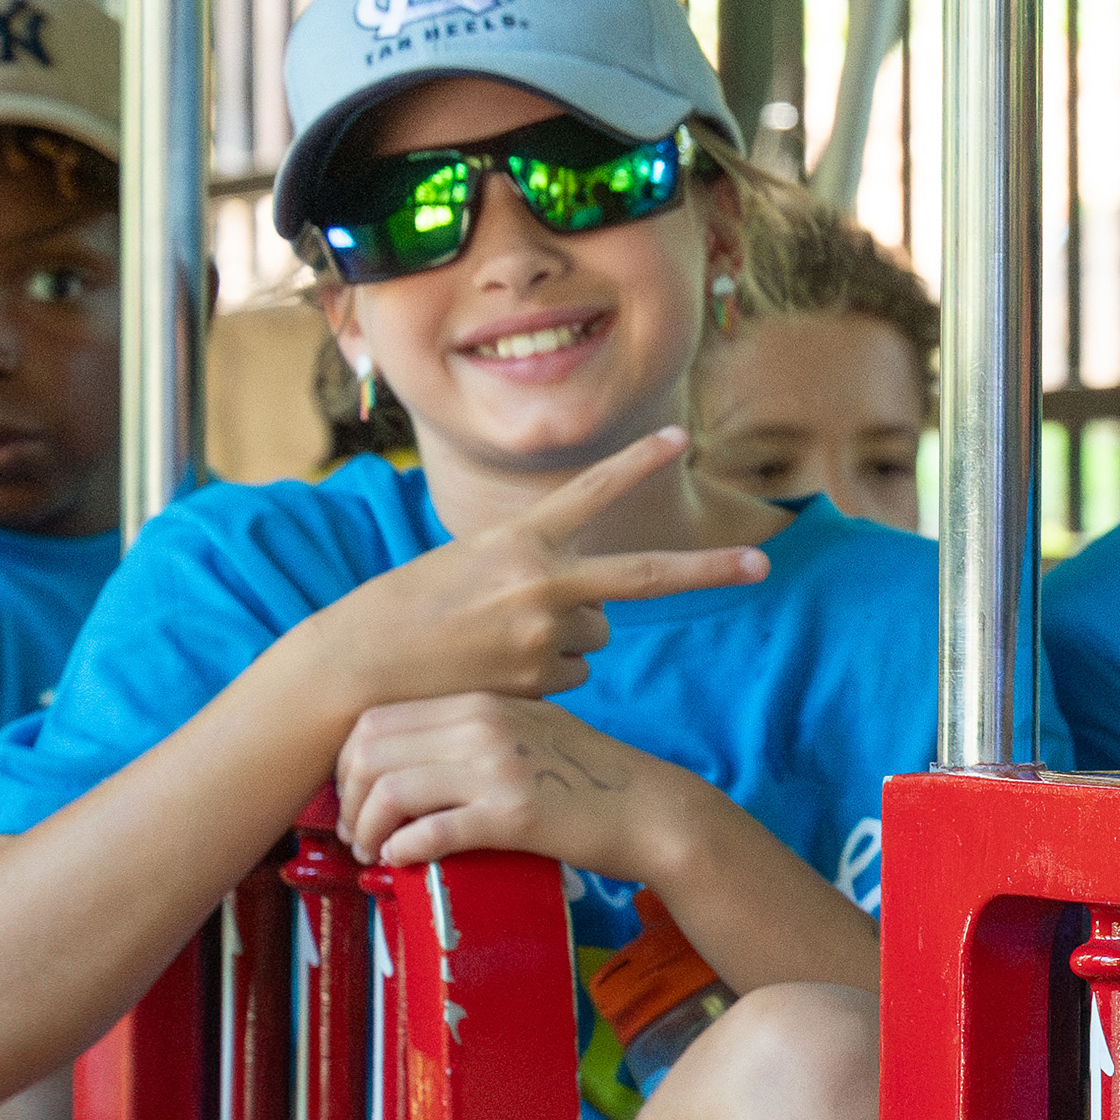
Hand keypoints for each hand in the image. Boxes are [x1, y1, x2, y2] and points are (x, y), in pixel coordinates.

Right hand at [311, 428, 767, 713]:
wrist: (355, 671)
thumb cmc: (406, 612)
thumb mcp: (467, 566)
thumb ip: (536, 572)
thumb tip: (600, 614)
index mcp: (518, 540)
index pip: (589, 492)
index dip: (637, 462)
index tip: (681, 438)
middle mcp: (541, 583)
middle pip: (645, 577)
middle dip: (711, 570)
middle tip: (763, 564)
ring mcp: (544, 635)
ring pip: (598, 634)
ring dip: (569, 638)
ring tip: (500, 640)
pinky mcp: (540, 681)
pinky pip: (575, 674)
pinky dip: (550, 674)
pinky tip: (498, 670)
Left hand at [335, 693, 718, 876]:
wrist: (651, 810)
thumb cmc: (589, 776)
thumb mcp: (531, 727)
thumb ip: (475, 726)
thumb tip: (411, 756)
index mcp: (482, 699)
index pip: (378, 718)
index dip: (348, 763)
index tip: (355, 796)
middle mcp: (483, 725)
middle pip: (372, 751)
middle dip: (347, 798)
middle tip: (355, 832)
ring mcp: (498, 769)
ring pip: (392, 791)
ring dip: (368, 829)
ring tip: (373, 853)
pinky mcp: (513, 816)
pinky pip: (432, 831)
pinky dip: (404, 849)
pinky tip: (404, 861)